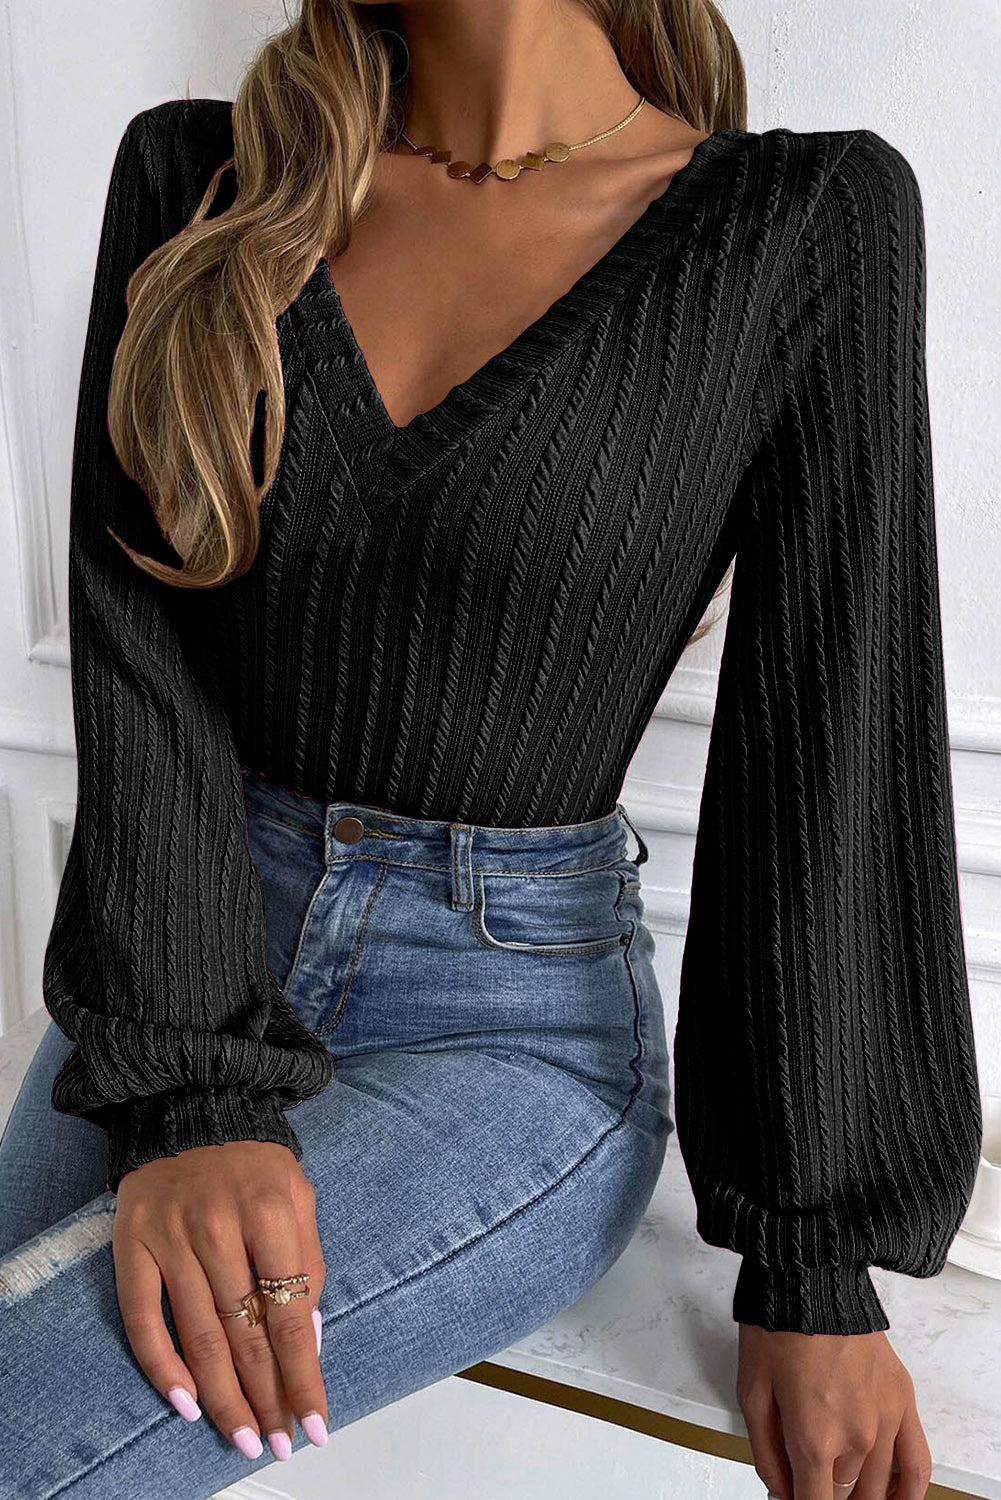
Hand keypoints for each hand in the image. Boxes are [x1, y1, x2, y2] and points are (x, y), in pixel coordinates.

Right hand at [112, 1140, 327, 1462]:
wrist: (192, 1106)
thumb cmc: (255, 1164)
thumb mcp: (299, 1198)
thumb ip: (307, 1264)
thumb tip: (310, 1342)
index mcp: (272, 1213)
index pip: (291, 1316)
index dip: (303, 1377)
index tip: (313, 1426)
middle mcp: (219, 1228)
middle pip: (245, 1336)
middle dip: (265, 1399)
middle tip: (277, 1443)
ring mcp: (171, 1238)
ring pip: (199, 1337)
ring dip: (221, 1398)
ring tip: (241, 1437)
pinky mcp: (132, 1244)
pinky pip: (142, 1319)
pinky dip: (161, 1366)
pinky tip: (184, 1403)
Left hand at [736, 1323, 930, 1499]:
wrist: (811, 1278)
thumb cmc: (778, 1326)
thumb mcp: (752, 1392)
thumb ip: (766, 1452)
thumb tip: (779, 1488)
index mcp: (813, 1436)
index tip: (794, 1497)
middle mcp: (855, 1435)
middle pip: (843, 1496)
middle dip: (822, 1489)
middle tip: (806, 1471)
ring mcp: (884, 1419)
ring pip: (876, 1488)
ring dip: (856, 1492)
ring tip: (838, 1479)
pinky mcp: (903, 1400)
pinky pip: (916, 1465)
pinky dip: (906, 1492)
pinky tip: (892, 1497)